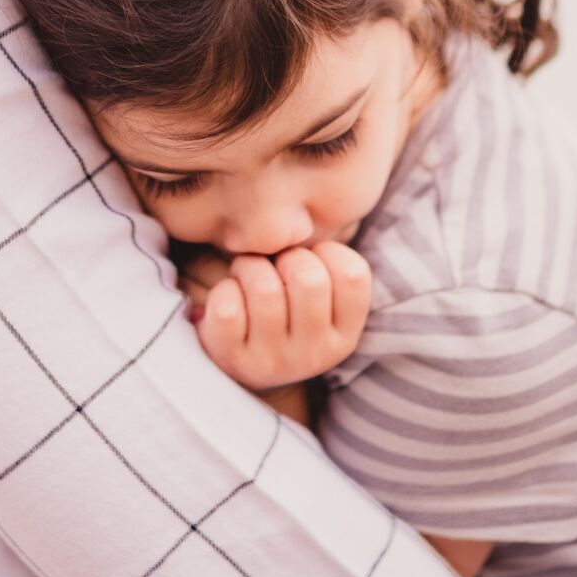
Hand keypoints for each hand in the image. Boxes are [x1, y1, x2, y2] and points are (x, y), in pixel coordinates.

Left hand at [180, 243, 370, 390]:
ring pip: (265, 289)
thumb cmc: (284, 314)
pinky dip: (223, 291)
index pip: (353, 275)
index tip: (311, 259)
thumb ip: (326, 265)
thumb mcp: (319, 299)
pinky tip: (228, 298)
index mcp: (345, 334)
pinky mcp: (234, 361)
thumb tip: (313, 206)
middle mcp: (315, 354)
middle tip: (274, 264)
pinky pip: (228, 308)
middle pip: (308, 278)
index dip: (328, 252)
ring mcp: (275, 361)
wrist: (243, 371)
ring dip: (249, 268)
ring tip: (246, 274)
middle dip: (285, 256)